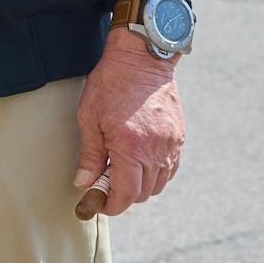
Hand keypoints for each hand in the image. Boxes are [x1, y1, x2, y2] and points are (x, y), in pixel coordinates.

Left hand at [73, 28, 185, 218]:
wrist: (143, 57)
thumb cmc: (112, 83)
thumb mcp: (90, 117)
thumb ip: (90, 155)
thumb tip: (84, 183)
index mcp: (130, 148)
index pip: (126, 194)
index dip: (112, 205)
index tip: (101, 203)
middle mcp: (155, 151)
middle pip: (144, 193)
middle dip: (124, 196)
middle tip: (106, 185)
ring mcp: (171, 145)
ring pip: (159, 184)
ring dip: (141, 186)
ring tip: (123, 171)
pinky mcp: (179, 137)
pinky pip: (171, 169)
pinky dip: (156, 174)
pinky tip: (141, 163)